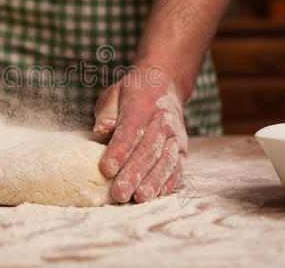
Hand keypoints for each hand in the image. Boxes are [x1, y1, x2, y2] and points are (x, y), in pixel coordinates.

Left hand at [94, 66, 186, 202]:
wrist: (165, 85)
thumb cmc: (132, 94)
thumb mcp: (115, 93)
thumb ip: (107, 112)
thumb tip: (102, 130)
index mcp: (143, 105)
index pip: (131, 130)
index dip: (119, 151)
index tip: (107, 170)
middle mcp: (163, 121)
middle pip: (148, 150)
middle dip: (134, 173)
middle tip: (119, 193)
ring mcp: (176, 136)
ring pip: (165, 161)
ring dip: (152, 182)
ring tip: (138, 199)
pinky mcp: (183, 149)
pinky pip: (177, 167)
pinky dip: (167, 183)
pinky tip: (156, 196)